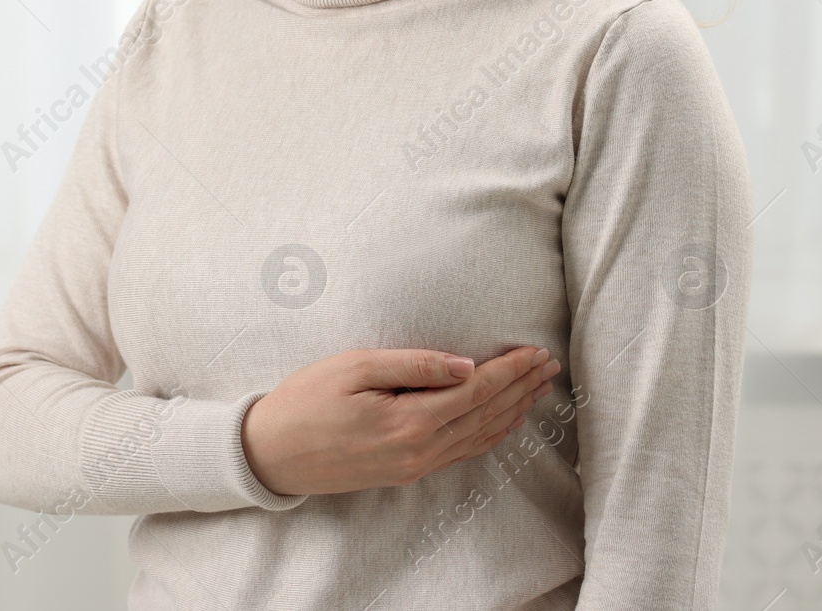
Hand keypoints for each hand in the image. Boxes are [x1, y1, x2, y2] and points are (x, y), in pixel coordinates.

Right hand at [240, 346, 559, 495]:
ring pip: (479, 438)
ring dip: (513, 412)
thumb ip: (412, 364)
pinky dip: (490, 434)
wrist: (271, 453)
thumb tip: (465, 365)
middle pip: (486, 416)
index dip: (510, 371)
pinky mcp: (405, 471)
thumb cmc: (305, 401)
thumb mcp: (353, 367)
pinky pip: (462, 452)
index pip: (476, 391)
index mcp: (409, 422)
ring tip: (537, 389)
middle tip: (550, 365)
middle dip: (522, 389)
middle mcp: (419, 450)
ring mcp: (414, 466)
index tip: (535, 351)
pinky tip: (501, 421)